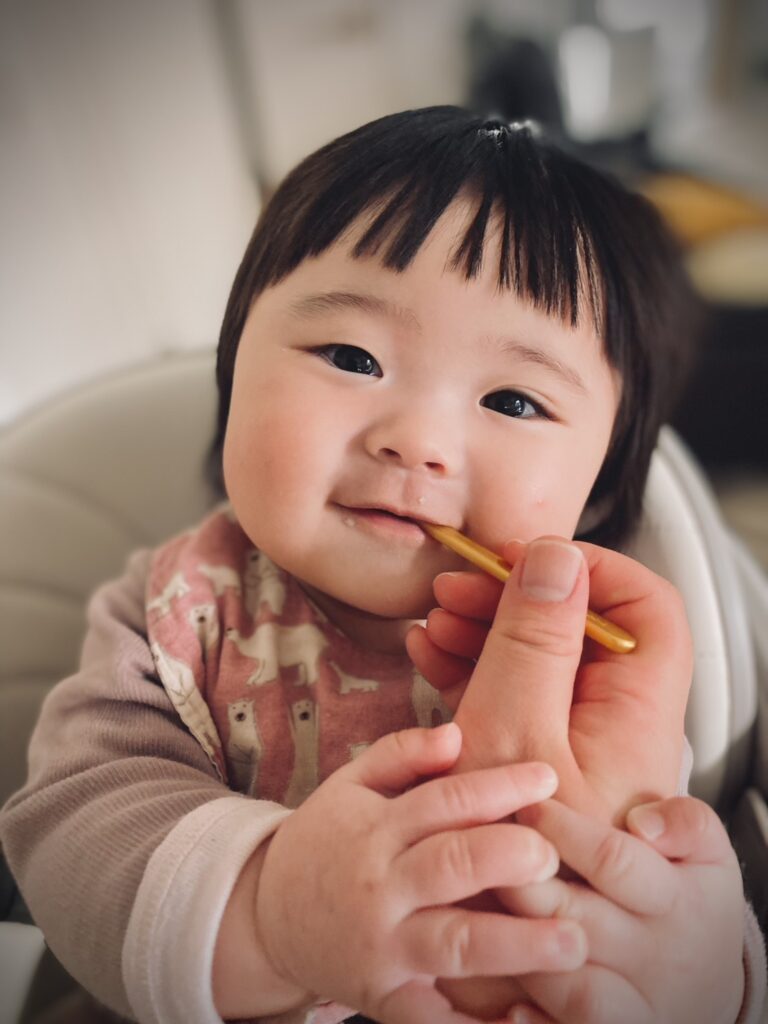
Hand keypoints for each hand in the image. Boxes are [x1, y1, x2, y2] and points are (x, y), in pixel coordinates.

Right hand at [254, 723, 587, 1023]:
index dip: (497, 786)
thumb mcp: (350, 784)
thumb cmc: (326, 842)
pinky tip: (520, 1018)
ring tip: (572, 941)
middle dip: (507, 858)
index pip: (444, 800)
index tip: (547, 776)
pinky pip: (430, 1018)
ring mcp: (383, 947)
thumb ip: (402, 754)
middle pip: (449, 866)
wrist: (266, 918)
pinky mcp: (384, 998)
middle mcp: (381, 887)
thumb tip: (456, 735)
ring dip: (514, 944)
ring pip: (452, 943)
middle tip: (556, 856)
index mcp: (377, 829)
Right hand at [407, 538, 691, 823]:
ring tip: (433, 621)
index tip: (531, 558)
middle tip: (461, 586)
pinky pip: (513, 694)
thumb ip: (536, 641)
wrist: (475, 932)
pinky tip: (431, 655)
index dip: (594, 570)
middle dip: (517, 597)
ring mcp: (571, 740)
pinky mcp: (534, 755)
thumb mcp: (514, 730)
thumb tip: (557, 558)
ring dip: (486, 629)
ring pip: (541, 658)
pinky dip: (473, 668)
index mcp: (632, 715)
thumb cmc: (503, 851)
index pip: (646, 611)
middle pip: (583, 629)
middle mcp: (612, 724)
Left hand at [503, 795, 745, 1023]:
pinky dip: (537, 1020)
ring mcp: (635, 1006)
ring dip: (523, 949)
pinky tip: (509, 999)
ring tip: (487, 910)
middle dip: (524, 884)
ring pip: (570, 986)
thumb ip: (687, 822)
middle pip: (576, 919)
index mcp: (678, 901)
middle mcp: (655, 958)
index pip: (613, 860)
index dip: (562, 830)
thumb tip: (643, 823)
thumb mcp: (709, 851)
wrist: (710, 985)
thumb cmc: (692, 897)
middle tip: (487, 851)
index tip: (527, 803)